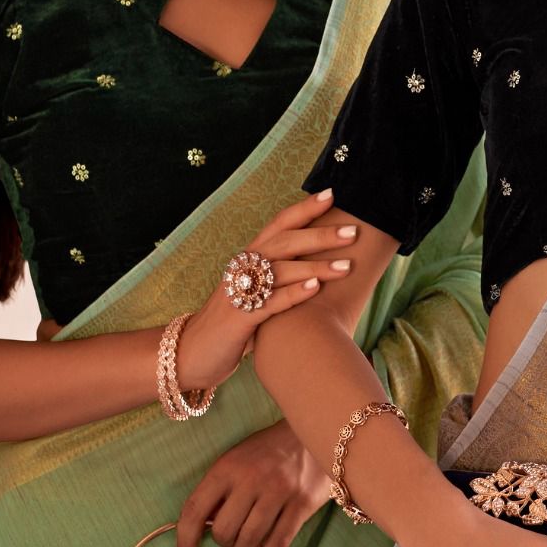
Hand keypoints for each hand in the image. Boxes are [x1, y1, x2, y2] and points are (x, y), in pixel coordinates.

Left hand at [175, 419, 332, 546]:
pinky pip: (278, 543)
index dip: (185, 539)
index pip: (195, 509)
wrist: (312, 430)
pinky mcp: (301, 504)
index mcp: (227, 467)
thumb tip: (204, 528)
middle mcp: (250, 480)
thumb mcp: (236, 459)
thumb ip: (219, 490)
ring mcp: (278, 492)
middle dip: (224, 542)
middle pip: (224, 531)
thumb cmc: (268, 449)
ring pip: (249, 540)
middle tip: (232, 535)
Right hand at [176, 189, 356, 390]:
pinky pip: (269, 301)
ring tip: (346, 265)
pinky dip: (293, 293)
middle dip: (319, 235)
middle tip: (353, 231)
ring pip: (280, 270)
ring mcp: (240, 292)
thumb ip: (279, 277)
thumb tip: (318, 266)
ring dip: (315, 265)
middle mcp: (243, 268)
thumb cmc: (232, 322)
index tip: (332, 194)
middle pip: (284, 242)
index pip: (278, 224)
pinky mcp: (239, 318)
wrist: (193, 352)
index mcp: (249, 258)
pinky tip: (315, 288)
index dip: (304, 209)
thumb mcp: (255, 292)